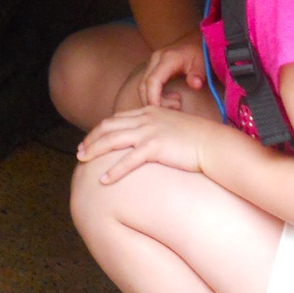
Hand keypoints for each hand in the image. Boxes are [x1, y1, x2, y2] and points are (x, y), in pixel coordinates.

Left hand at [76, 105, 215, 182]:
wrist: (213, 144)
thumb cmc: (197, 139)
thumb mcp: (173, 127)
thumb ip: (157, 129)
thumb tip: (148, 141)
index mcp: (149, 112)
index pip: (117, 118)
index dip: (100, 130)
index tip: (90, 140)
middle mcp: (146, 118)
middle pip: (109, 126)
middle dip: (91, 139)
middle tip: (79, 152)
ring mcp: (150, 131)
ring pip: (112, 140)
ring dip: (94, 150)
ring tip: (82, 161)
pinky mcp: (155, 147)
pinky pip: (128, 160)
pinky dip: (113, 171)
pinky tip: (104, 181)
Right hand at [140, 33, 205, 107]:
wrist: (195, 42)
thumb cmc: (199, 52)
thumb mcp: (202, 62)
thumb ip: (198, 74)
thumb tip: (195, 84)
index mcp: (167, 58)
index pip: (152, 81)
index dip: (153, 98)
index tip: (160, 112)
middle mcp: (155, 60)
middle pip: (144, 85)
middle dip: (153, 102)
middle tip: (174, 109)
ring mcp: (152, 63)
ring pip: (144, 86)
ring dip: (156, 100)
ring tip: (176, 102)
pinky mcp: (152, 68)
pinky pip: (148, 85)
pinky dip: (156, 95)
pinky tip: (172, 98)